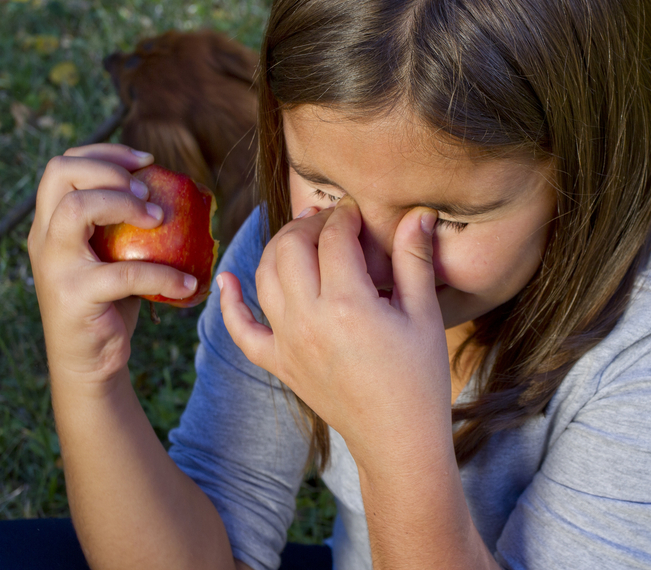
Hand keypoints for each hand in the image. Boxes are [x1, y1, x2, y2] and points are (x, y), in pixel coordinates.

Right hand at [27, 144, 197, 383]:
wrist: (89, 363)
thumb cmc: (110, 304)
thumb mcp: (113, 257)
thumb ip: (126, 227)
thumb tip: (177, 193)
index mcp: (50, 223)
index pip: (62, 166)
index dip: (105, 152)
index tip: (146, 161)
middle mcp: (44, 239)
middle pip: (59, 173)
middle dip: (110, 170)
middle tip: (148, 192)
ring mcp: (55, 266)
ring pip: (76, 210)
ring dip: (124, 205)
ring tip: (160, 219)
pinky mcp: (74, 297)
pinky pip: (122, 274)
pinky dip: (162, 275)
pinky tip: (189, 284)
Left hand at [219, 198, 452, 463]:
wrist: (398, 439)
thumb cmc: (420, 377)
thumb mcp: (424, 314)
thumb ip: (414, 258)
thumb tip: (417, 212)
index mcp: (348, 305)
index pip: (333, 237)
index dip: (345, 215)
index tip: (358, 210)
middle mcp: (308, 320)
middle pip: (290, 247)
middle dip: (309, 224)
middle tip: (332, 220)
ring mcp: (287, 343)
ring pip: (264, 276)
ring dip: (278, 247)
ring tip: (302, 237)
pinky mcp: (279, 364)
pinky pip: (241, 330)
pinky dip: (229, 303)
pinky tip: (226, 279)